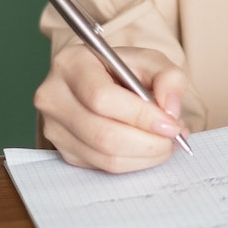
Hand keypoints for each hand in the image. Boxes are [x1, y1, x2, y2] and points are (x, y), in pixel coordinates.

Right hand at [34, 46, 190, 172]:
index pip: (102, 98)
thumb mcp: (151, 61)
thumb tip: (170, 110)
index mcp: (71, 64)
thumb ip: (169, 78)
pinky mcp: (64, 150)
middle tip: (174, 137)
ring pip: (104, 156)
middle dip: (147, 142)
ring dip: (145, 156)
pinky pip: (103, 166)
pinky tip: (148, 148)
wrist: (103, 80)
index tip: (171, 124)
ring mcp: (55, 127)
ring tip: (166, 143)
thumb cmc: (125, 69)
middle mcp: (53, 96)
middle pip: (102, 133)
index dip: (140, 116)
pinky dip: (134, 162)